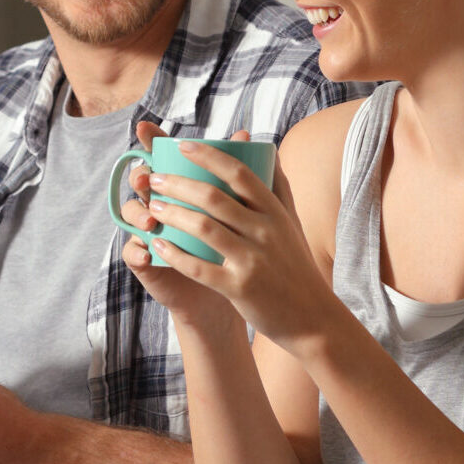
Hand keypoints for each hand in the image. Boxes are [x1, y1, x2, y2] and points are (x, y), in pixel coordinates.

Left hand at [129, 133, 338, 351]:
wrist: (312, 318)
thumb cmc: (295, 265)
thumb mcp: (291, 222)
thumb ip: (277, 185)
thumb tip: (265, 146)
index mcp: (275, 212)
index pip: (239, 173)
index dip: (209, 156)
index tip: (182, 145)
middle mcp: (265, 232)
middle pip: (213, 198)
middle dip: (177, 184)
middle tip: (154, 178)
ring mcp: (252, 260)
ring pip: (202, 228)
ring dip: (171, 214)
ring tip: (152, 206)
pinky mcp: (239, 288)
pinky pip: (198, 267)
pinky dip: (174, 254)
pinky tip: (157, 245)